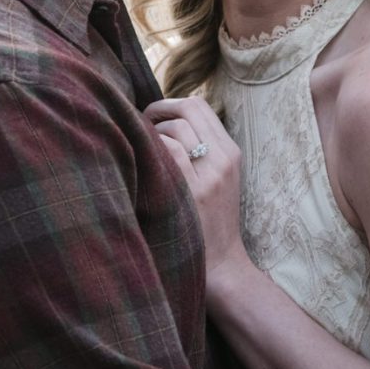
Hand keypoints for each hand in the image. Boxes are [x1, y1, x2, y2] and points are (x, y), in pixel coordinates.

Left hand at [142, 97, 249, 288]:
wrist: (222, 264)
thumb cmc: (209, 222)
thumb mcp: (217, 178)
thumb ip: (200, 149)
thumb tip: (163, 120)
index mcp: (231, 152)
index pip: (200, 105)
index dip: (170, 104)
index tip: (153, 116)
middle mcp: (224, 159)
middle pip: (188, 108)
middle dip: (157, 110)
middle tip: (139, 123)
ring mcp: (210, 175)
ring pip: (175, 129)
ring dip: (150, 133)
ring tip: (139, 149)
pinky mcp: (194, 192)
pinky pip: (168, 152)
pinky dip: (149, 150)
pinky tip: (139, 164)